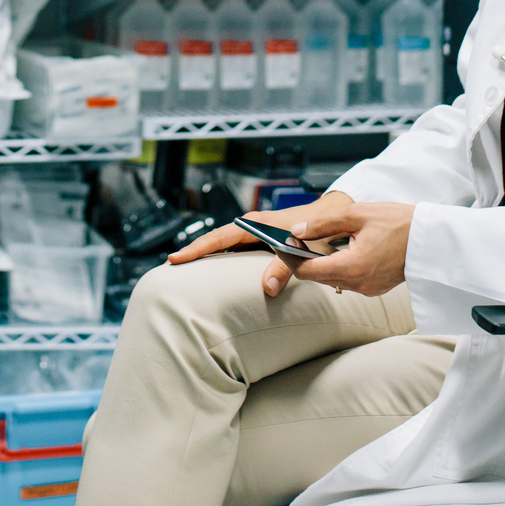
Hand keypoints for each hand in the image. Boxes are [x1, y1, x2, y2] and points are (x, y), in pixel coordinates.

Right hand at [167, 189, 355, 298]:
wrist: (332, 217)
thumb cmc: (317, 232)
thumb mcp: (301, 251)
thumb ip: (284, 269)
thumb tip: (266, 288)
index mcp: (255, 225)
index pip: (218, 238)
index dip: (196, 250)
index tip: (175, 259)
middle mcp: (251, 226)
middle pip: (215, 240)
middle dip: (194, 251)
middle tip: (172, 265)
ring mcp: (255, 231)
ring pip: (224, 243)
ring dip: (206, 253)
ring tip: (186, 267)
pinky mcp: (262, 238)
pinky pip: (235, 247)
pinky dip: (221, 255)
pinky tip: (215, 267)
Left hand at [291, 202, 414, 297]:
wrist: (432, 238)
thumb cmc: (399, 222)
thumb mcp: (357, 214)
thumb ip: (323, 224)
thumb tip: (297, 231)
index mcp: (352, 268)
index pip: (307, 271)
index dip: (289, 257)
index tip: (280, 242)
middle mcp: (359, 285)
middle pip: (317, 277)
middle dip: (301, 260)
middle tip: (292, 239)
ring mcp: (368, 289)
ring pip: (331, 279)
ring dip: (319, 264)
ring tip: (309, 243)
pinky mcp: (375, 287)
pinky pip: (347, 280)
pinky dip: (336, 267)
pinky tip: (335, 251)